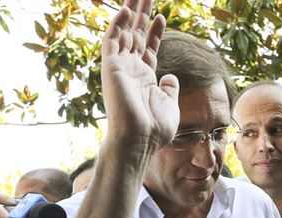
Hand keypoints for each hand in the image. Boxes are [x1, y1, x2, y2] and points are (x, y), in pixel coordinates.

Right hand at [100, 0, 178, 159]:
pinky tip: (126, 9)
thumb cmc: (154, 129)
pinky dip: (118, 24)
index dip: (154, 31)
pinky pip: (112, 40)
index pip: (147, 47)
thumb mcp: (169, 105)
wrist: (138, 141)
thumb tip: (170, 77)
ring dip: (130, 11)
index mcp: (144, 77)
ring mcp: (120, 67)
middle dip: (140, 13)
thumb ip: (169, 88)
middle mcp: (130, 69)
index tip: (162, 16)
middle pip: (135, 33)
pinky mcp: (111, 67)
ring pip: (124, 31)